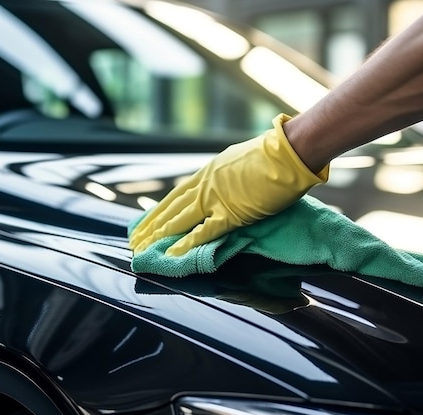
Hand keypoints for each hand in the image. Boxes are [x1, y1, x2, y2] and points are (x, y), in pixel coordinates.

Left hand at [129, 114, 328, 255]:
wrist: (287, 153)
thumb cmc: (272, 155)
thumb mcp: (239, 162)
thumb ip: (226, 176)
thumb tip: (223, 184)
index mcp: (208, 172)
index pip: (176, 195)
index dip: (159, 210)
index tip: (145, 221)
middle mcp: (205, 185)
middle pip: (171, 208)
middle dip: (151, 225)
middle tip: (134, 239)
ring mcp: (216, 199)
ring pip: (179, 220)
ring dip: (159, 235)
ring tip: (142, 247)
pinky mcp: (231, 213)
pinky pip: (203, 232)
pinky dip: (185, 243)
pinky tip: (171, 253)